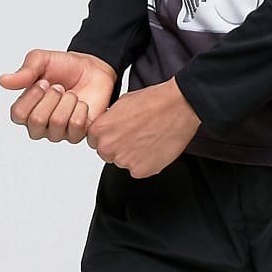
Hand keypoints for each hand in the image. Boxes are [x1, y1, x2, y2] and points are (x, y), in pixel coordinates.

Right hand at [0, 49, 117, 144]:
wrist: (93, 70)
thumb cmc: (65, 67)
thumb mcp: (43, 60)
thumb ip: (25, 71)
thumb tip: (3, 80)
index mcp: (25, 109)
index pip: (18, 114)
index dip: (32, 96)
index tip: (43, 82)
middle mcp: (39, 125)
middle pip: (37, 121)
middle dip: (52, 97)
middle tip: (59, 87)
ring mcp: (57, 132)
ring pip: (58, 123)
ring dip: (68, 101)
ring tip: (70, 93)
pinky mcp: (77, 135)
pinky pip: (76, 126)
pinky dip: (81, 109)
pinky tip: (81, 104)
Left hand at [86, 76, 201, 177]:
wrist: (178, 106)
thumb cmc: (154, 101)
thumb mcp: (122, 102)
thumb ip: (109, 120)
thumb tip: (108, 126)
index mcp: (100, 130)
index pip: (94, 140)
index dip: (107, 135)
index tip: (117, 132)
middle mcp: (109, 147)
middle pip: (107, 153)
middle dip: (117, 146)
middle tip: (135, 135)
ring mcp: (124, 161)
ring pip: (123, 162)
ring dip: (132, 154)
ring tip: (148, 138)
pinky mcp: (141, 170)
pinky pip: (138, 169)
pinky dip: (146, 161)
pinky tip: (154, 146)